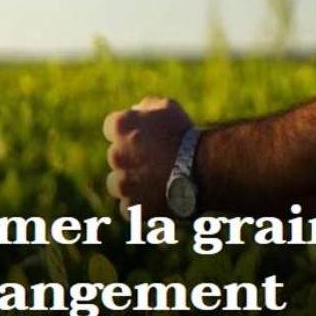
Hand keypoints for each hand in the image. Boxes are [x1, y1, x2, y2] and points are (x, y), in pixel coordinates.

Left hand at [103, 96, 192, 219]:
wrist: (204, 168)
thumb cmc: (187, 135)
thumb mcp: (168, 108)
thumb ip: (145, 107)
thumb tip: (135, 111)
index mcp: (120, 126)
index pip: (111, 128)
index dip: (129, 132)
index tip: (145, 137)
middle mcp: (115, 154)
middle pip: (116, 156)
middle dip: (132, 158)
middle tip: (158, 160)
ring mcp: (122, 183)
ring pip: (118, 184)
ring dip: (132, 183)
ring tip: (157, 182)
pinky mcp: (132, 207)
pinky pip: (130, 208)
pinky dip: (141, 205)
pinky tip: (159, 198)